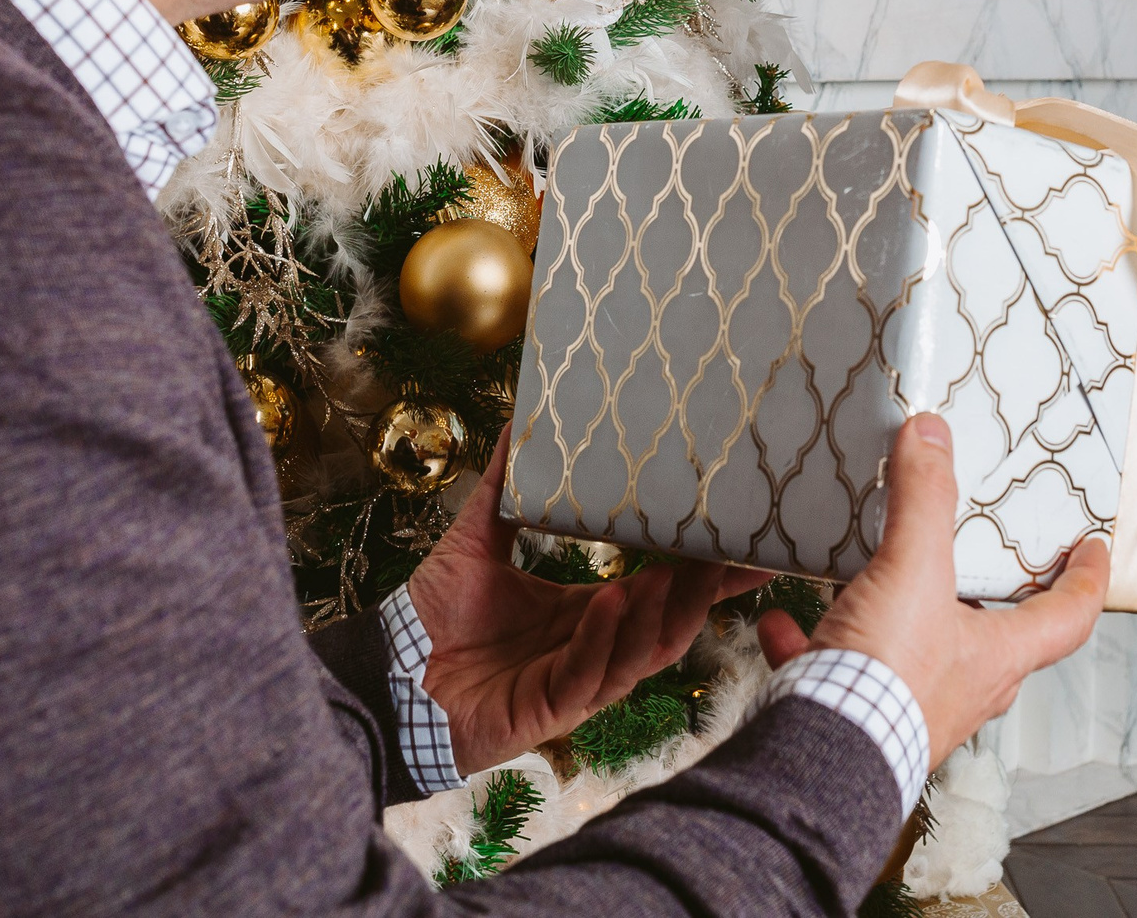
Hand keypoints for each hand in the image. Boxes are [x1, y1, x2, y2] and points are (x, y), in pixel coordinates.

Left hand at [404, 427, 770, 774]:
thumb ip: (501, 491)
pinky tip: (611, 601)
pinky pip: (590, 676)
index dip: (700, 576)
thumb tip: (516, 426)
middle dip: (701, 594)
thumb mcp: (474, 543)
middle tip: (732, 555)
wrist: (393, 673)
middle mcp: (591, 648)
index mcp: (583, 613)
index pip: (655, 593)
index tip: (743, 545)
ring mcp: (576, 683)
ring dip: (660, 614)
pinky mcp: (550, 710)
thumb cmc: (434, 617)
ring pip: (639, 654)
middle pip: (664, 626)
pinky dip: (604, 639)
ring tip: (674, 571)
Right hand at [758, 413, 1109, 768]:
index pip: (1068, 618)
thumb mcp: (911, 570)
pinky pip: (839, 671)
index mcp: (997, 657)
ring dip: (891, 615)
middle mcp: (963, 688)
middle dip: (985, 596)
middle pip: (993, 636)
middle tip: (976, 556)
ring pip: (913, 652)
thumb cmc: (884, 681)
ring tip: (864, 577)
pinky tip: (783, 623)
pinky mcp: (856, 715)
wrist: (821, 757)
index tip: (1093, 552)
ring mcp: (911, 707)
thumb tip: (933, 436)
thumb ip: (924, 499)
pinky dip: (814, 645)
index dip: (1086, 580)